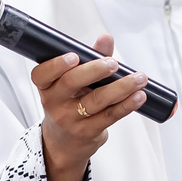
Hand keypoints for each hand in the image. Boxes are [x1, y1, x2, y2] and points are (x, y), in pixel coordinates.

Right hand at [31, 34, 146, 180]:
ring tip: (139, 78)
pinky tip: (139, 96)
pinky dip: (127, 104)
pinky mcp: (88, 131)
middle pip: (71, 83)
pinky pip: (110, 116)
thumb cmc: (70, 102)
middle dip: (94, 70)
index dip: (56, 65)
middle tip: (113, 63)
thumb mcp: (73, 81)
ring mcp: (70, 119)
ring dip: (121, 87)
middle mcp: (54, 102)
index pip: (42, 74)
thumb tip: (106, 38)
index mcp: (47, 86)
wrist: (64, 143)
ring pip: (96, 100)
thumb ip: (90, 58)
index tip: (74, 56)